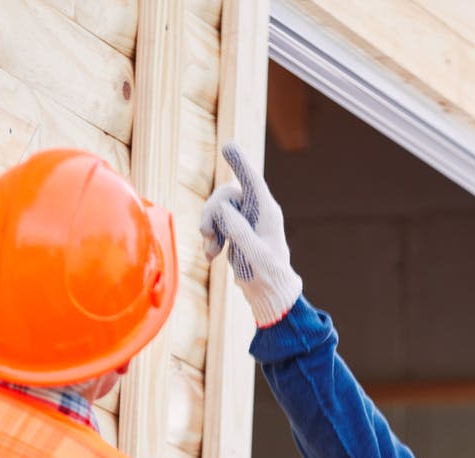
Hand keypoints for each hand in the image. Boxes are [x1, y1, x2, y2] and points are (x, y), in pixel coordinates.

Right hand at [200, 142, 302, 326]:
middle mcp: (257, 212)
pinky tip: (211, 256)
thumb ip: (236, 228)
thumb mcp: (250, 252)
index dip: (240, 163)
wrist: (269, 295)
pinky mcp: (238, 233)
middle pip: (226, 195)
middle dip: (211, 211)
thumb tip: (221, 208)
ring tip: (210, 251)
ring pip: (219, 210)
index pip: (252, 181)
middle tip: (205, 232)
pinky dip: (211, 238)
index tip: (228, 146)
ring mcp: (247, 222)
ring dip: (210, 228)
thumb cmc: (266, 275)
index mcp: (267, 212)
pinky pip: (218, 225)